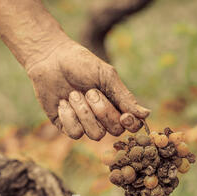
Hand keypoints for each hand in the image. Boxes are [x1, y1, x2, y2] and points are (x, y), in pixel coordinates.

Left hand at [27, 38, 149, 139]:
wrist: (50, 59)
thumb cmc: (80, 64)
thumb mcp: (106, 76)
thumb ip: (124, 96)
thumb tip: (146, 114)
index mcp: (116, 105)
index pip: (132, 125)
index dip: (130, 125)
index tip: (124, 116)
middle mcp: (102, 118)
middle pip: (114, 131)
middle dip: (102, 111)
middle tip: (89, 91)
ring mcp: (85, 125)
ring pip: (95, 134)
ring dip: (83, 112)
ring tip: (73, 94)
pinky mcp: (67, 127)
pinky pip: (75, 133)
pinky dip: (68, 116)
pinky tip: (62, 102)